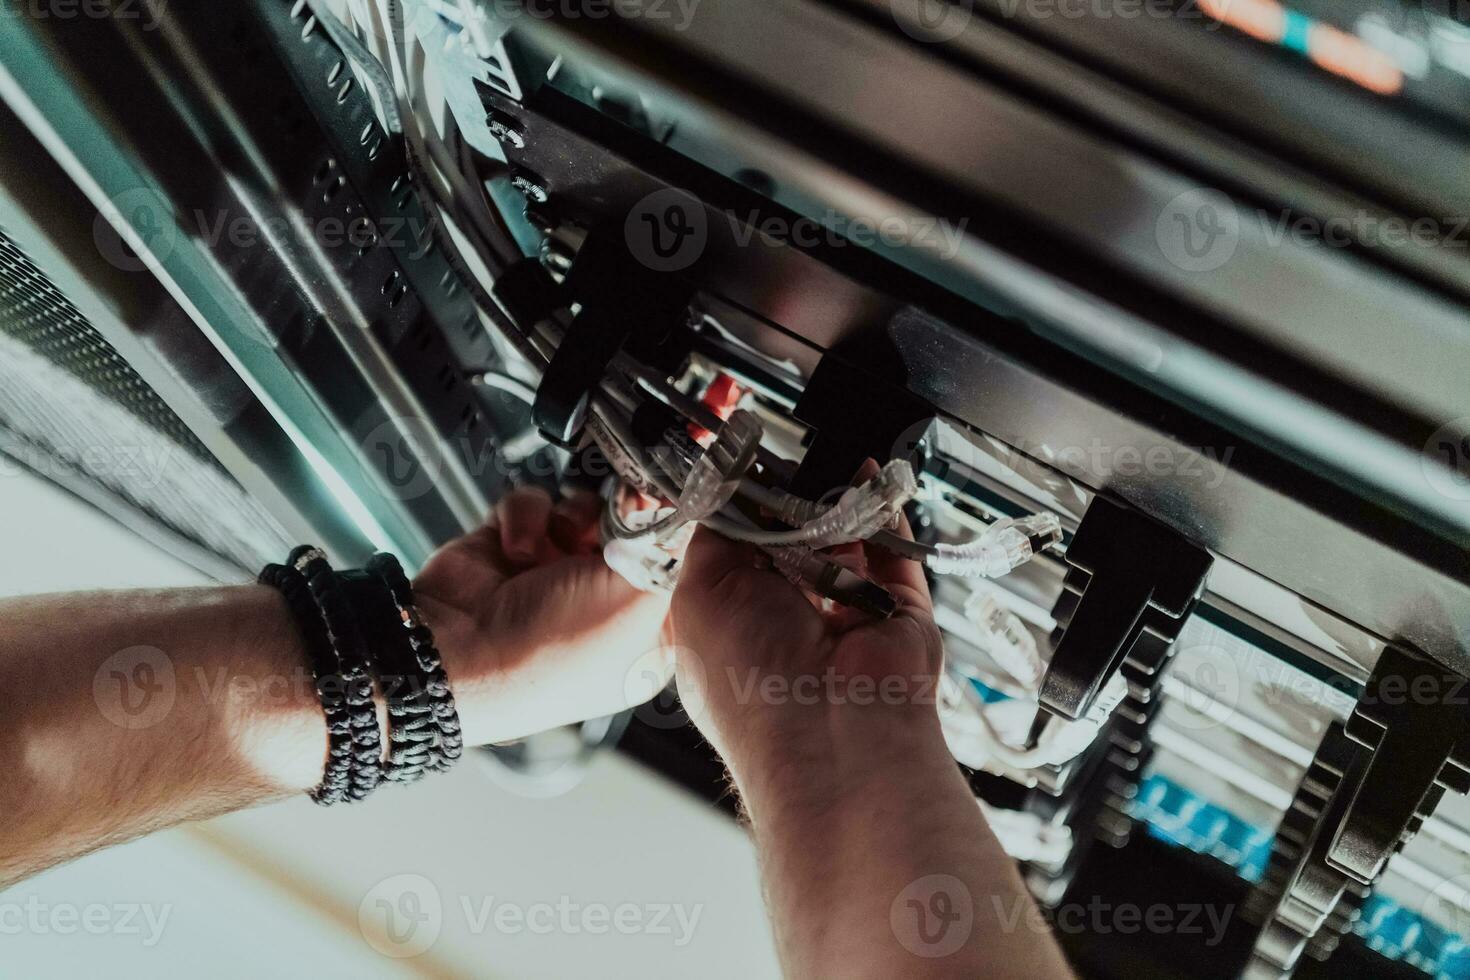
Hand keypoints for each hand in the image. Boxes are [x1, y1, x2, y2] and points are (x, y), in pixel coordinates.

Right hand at [413, 486, 674, 746]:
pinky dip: (525, 520)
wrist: (461, 651)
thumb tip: (682, 498)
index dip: (671, 534)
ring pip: (584, 508)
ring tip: (550, 550)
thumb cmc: (552, 651)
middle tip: (603, 531)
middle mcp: (603, 603)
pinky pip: (536, 504)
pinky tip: (516, 552)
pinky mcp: (516, 547)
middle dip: (615, 521)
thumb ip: (672, 543)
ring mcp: (558, 574)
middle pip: (632, 526)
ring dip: (568, 521)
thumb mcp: (640, 599)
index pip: (678, 564)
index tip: (666, 508)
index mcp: (646, 633)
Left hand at [669, 462, 944, 780]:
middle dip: (791, 506)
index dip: (741, 515)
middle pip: (794, 544)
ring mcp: (848, 622)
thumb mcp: (699, 590)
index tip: (743, 473)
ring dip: (836, 507)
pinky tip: (869, 479)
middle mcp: (792, 629)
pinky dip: (884, 515)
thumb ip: (714, 536)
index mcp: (736, 630)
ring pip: (845, 544)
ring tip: (824, 473)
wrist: (830, 729)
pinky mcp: (898, 616)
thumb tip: (728, 491)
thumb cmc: (750, 680)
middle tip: (787, 468)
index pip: (738, 557)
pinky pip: (894, 554)